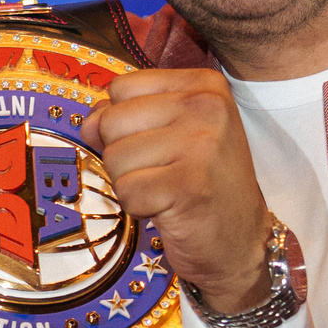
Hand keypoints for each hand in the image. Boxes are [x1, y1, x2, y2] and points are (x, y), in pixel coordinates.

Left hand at [87, 68, 271, 327]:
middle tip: (164, 173)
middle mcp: (206, 106)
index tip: (162, 145)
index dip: (125, 123)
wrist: (239, 242)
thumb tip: (88, 123)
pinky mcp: (187, 185)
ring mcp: (200, 144)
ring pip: (114, 157)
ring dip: (131, 183)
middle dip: (124, 155)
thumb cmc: (200, 183)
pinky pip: (125, 190)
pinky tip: (170, 208)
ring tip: (168, 190)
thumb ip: (125, 115)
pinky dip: (139, 207)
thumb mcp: (170, 133)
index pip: (121, 87)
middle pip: (111, 121)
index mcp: (204, 85)